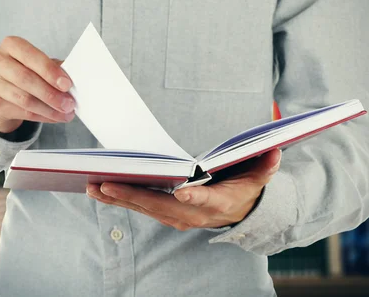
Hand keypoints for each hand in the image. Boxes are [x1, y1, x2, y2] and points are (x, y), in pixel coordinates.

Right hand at [0, 36, 74, 132]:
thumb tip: (73, 77)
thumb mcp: (36, 65)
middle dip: (51, 93)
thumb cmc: (21, 74)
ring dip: (49, 109)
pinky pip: (22, 112)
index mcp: (10, 45)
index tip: (67, 84)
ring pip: (24, 99)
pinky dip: (42, 116)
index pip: (30, 56)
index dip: (49, 70)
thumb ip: (52, 67)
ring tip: (66, 113)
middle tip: (69, 104)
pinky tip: (55, 117)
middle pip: (25, 78)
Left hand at [86, 149, 281, 229]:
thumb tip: (275, 150)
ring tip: (93, 186)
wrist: (236, 212)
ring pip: (144, 208)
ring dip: (117, 198)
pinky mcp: (163, 213)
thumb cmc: (243, 188)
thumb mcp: (258, 177)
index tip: (184, 192)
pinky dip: (119, 198)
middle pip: (161, 206)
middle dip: (133, 196)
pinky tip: (98, 189)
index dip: (195, 198)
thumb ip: (265, 165)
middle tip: (107, 184)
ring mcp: (175, 216)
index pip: (206, 201)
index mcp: (217, 203)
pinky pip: (139, 207)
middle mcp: (192, 214)